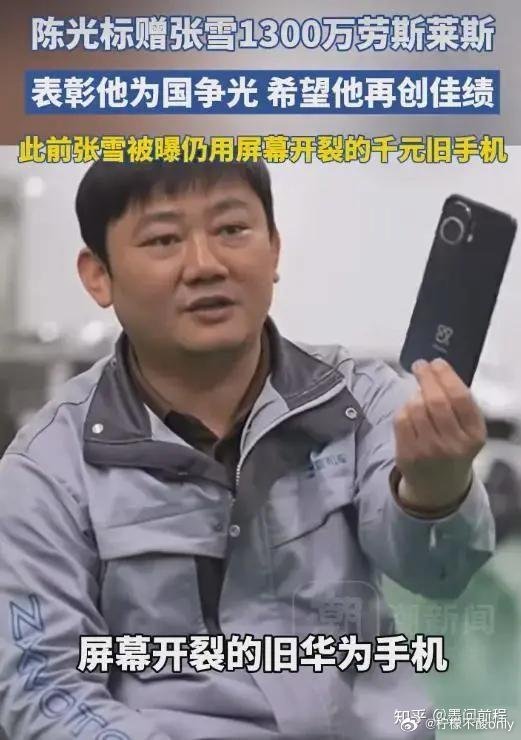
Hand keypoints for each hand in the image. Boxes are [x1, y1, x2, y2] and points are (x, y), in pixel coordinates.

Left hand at [393, 358, 486, 510]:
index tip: (437, 363)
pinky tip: (410, 411)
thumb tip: (437, 370)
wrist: (439, 486)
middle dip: (426, 377)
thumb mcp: (468, 430)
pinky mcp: (408, 454)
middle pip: (436, 400)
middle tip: (420, 366)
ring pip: (415, 407)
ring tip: (419, 395)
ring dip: (415, 395)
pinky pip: (401, 419)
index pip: (459, 397)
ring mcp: (429, 451)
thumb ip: (459, 404)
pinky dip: (404, 408)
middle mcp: (453, 444)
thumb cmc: (454, 447)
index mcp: (473, 434)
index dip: (446, 375)